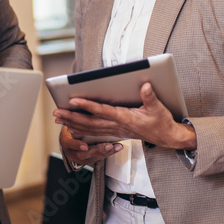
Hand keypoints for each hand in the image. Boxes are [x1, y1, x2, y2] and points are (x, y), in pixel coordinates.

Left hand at [53, 83, 196, 150]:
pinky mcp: (115, 132)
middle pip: (90, 122)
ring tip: (58, 119)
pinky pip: (94, 133)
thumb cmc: (162, 123)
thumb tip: (144, 85)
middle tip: (56, 113)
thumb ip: (149, 97)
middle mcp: (116, 125)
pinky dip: (81, 130)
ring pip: (89, 129)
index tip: (73, 101)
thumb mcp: (158, 108)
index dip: (87, 106)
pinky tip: (71, 128)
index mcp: (125, 118)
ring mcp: (115, 130)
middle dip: (72, 117)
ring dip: (73, 123)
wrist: (167, 138)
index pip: (102, 111)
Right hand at [59, 125, 122, 167]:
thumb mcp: (67, 125)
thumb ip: (68, 119)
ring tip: (115, 146)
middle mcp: (73, 153)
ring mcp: (82, 158)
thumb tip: (62, 109)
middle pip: (84, 154)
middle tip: (107, 146)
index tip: (84, 146)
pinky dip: (110, 152)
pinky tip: (118, 147)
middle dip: (97, 150)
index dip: (77, 145)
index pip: (70, 144)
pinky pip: (101, 157)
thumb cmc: (70, 131)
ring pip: (95, 157)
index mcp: (66, 142)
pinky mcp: (91, 160)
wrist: (70, 145)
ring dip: (107, 151)